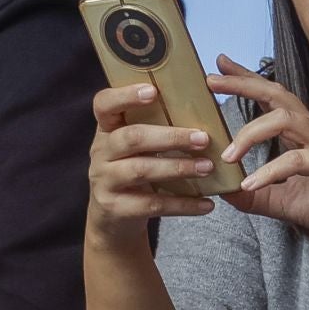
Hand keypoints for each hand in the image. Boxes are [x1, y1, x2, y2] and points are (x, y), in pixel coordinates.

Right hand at [85, 82, 220, 241]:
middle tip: (203, 138)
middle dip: (170, 137)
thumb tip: (206, 111)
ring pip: (141, 170)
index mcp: (107, 129)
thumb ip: (157, 127)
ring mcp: (105, 181)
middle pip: (132, 138)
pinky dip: (182, 204)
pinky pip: (152, 205)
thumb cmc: (133, 169)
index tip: (153, 91)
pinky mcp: (115, 209)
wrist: (112, 218)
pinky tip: (206, 204)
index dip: (126, 96)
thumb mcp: (136, 146)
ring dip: (178, 168)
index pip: (104, 104)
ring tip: (207, 167)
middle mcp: (101, 152)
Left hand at [209, 55, 308, 251]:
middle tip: (212, 81)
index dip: (247, 78)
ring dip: (251, 133)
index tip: (221, 64)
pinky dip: (271, 170)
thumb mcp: (282, 201)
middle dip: (244, 85)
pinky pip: (299, 160)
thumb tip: (222, 191)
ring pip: (285, 120)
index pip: (271, 97)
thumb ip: (254, 194)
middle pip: (277, 96)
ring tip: (227, 155)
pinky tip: (251, 183)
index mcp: (301, 133)